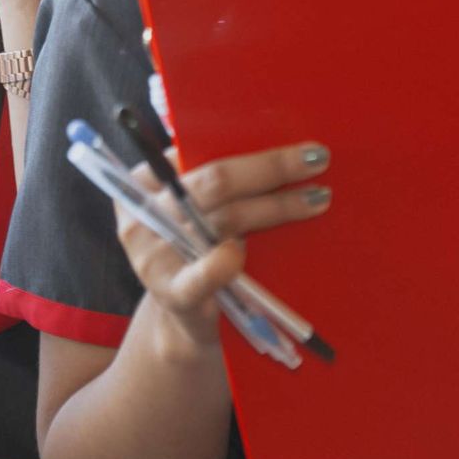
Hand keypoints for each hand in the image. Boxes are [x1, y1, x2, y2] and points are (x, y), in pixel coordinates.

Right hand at [121, 143, 331, 355]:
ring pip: (225, 219)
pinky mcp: (172, 293)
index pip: (196, 154)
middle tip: (317, 158)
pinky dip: (220, 266)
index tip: (288, 140)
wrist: (183, 318)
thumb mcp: (190, 209)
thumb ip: (209, 180)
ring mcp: (154, 255)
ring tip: (317, 198)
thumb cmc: (195, 251)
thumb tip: (270, 141)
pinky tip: (238, 256)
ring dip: (275, 206)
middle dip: (270, 168)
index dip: (245, 146)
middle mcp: (143, 215)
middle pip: (215, 182)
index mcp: (141, 183)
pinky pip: (201, 275)